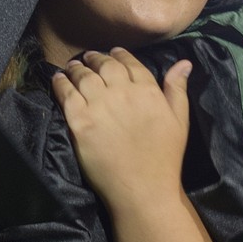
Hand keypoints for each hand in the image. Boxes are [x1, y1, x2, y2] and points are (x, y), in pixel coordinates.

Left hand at [52, 48, 191, 212]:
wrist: (143, 189)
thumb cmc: (164, 158)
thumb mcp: (179, 120)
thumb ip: (177, 89)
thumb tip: (184, 63)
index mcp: (148, 90)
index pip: (130, 63)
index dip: (119, 54)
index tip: (112, 52)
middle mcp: (122, 92)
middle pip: (104, 65)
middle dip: (95, 58)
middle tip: (88, 58)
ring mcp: (99, 105)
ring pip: (83, 76)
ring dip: (77, 68)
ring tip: (73, 67)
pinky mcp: (79, 120)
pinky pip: (66, 94)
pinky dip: (60, 83)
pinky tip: (58, 79)